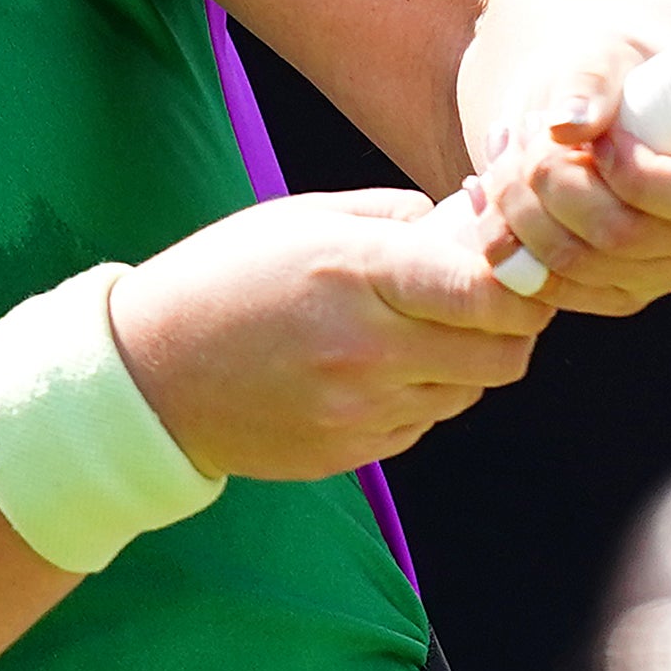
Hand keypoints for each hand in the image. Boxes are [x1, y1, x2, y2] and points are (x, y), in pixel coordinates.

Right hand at [108, 191, 551, 478]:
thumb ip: (400, 220)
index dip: (523, 281)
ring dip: (465, 362)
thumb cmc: (225, 278)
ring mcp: (358, 409)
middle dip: (513, 326)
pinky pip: (424, 422)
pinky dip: (420, 395)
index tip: (520, 267)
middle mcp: (364, 348)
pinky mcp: (350, 452)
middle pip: (503, 354)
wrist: (148, 376)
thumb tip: (477, 226)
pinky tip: (374, 370)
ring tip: (417, 332)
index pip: (488, 290)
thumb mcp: (305, 219)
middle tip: (490, 302)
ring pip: (469, 392)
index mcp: (355, 272)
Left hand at [464, 32, 670, 317]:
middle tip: (520, 133)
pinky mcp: (617, 291)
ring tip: (502, 153)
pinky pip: (552, 288)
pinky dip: (506, 244)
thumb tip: (568, 125)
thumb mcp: (604, 52)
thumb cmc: (614, 66)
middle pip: (624, 238)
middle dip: (555, 184)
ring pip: (578, 264)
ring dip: (520, 208)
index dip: (634, 175)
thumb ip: (590, 81)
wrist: (592, 100)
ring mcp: (668, 268)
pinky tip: (484, 196)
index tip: (593, 137)